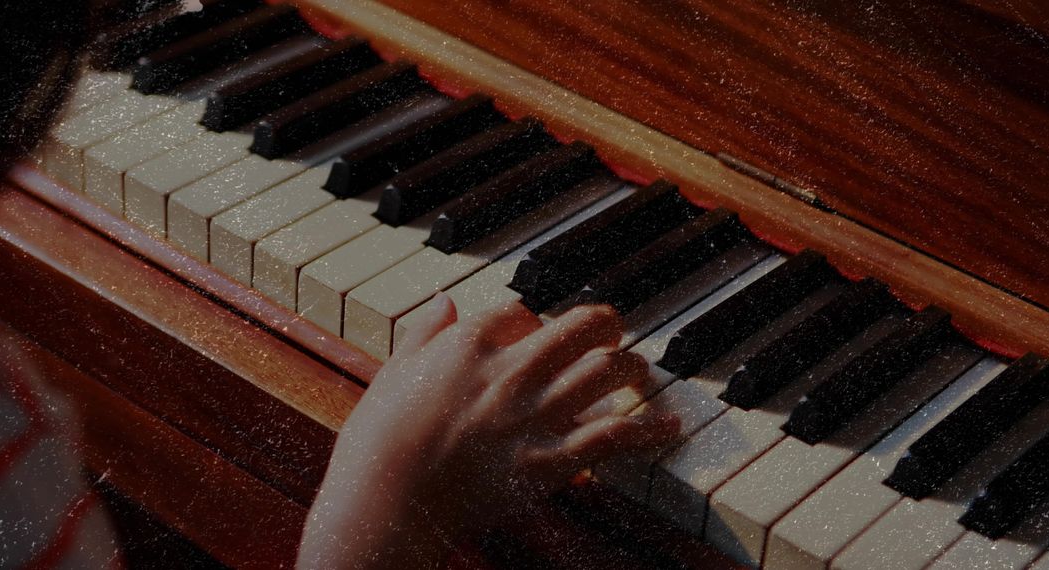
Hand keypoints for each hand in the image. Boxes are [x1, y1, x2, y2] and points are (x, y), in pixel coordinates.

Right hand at [299, 296, 678, 568]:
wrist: (385, 500)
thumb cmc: (377, 441)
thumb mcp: (394, 371)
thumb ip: (425, 332)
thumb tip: (444, 300)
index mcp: (471, 343)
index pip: (521, 310)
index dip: (534, 318)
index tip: (536, 329)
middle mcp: (512, 370)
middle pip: (581, 326)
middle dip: (604, 322)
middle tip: (611, 329)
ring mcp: (535, 415)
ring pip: (606, 371)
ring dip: (628, 366)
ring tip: (635, 368)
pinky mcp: (550, 461)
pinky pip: (614, 437)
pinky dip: (649, 429)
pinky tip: (671, 424)